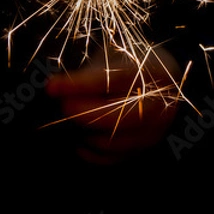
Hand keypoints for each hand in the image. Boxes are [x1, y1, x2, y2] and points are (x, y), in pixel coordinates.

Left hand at [46, 46, 181, 163]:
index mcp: (154, 73)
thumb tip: (59, 87)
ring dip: (85, 132)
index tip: (53, 86)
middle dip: (82, 113)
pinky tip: (79, 141)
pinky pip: (112, 158)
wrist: (161, 80)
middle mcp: (159, 105)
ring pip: (112, 141)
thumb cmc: (132, 63)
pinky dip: (91, 152)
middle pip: (117, 116)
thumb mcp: (116, 56)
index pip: (115, 80)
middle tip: (62, 105)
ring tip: (71, 119)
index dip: (81, 85)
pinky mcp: (145, 148)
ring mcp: (155, 130)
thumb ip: (91, 72)